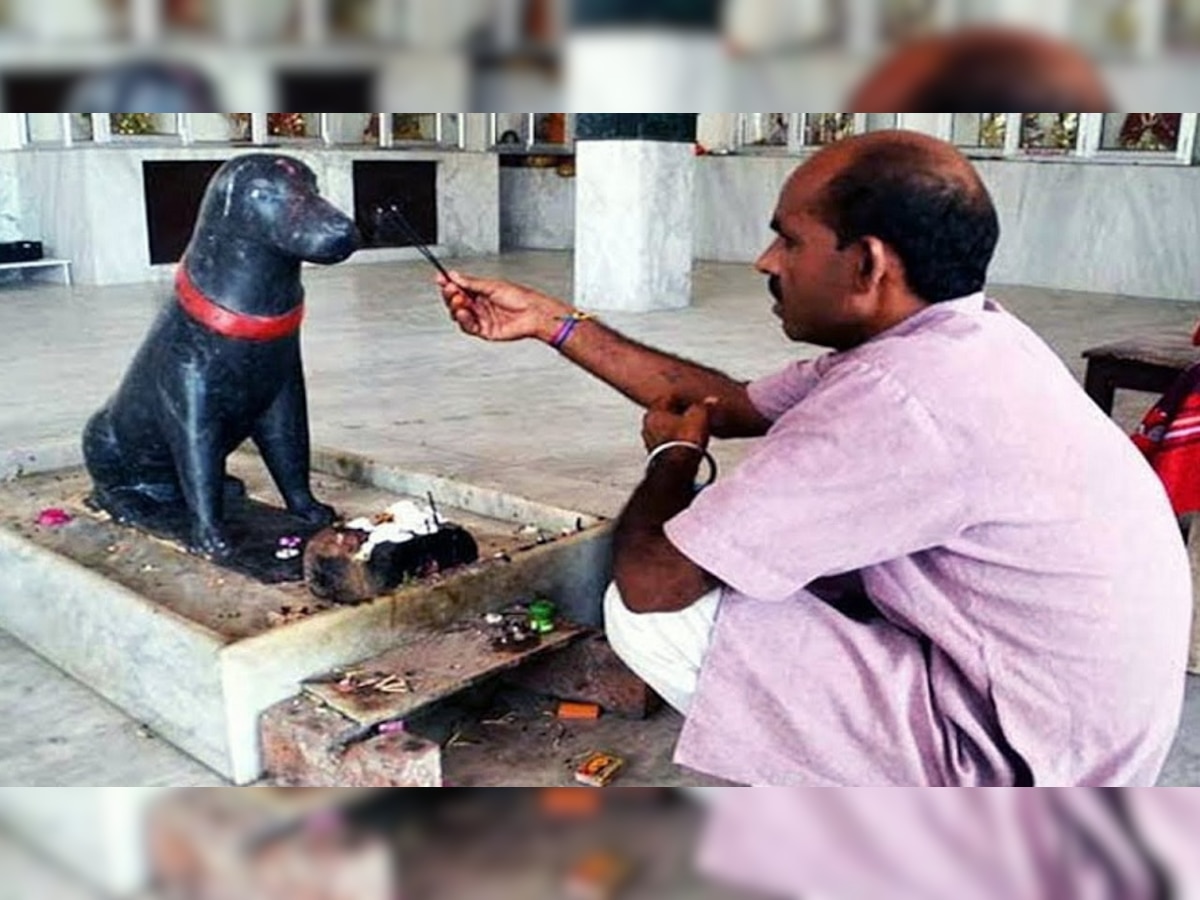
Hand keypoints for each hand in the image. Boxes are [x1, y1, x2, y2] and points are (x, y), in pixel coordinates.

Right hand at [437, 271, 569, 342]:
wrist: (533, 313)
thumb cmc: (520, 297)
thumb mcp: (492, 285)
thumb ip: (472, 283)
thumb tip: (455, 276)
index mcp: (481, 292)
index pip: (459, 287)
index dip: (449, 284)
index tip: (440, 279)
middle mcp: (480, 305)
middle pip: (456, 302)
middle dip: (450, 295)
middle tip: (450, 290)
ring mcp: (481, 318)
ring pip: (459, 315)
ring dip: (456, 308)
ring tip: (459, 301)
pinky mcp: (484, 331)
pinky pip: (468, 327)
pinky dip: (464, 320)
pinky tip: (464, 313)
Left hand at [643, 396, 718, 451]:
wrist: (678, 469)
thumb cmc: (682, 443)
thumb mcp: (699, 416)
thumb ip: (703, 406)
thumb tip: (709, 401)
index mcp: (653, 412)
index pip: (666, 398)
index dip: (681, 397)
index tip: (689, 399)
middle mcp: (647, 427)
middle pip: (664, 415)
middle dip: (677, 414)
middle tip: (691, 414)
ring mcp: (650, 444)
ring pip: (665, 431)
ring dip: (677, 430)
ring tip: (691, 431)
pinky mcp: (657, 457)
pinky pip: (668, 445)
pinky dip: (676, 443)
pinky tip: (687, 445)